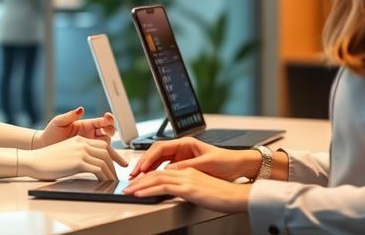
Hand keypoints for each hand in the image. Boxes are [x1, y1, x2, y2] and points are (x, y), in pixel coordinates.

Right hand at [19, 136, 121, 180]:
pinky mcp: (78, 161)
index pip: (103, 145)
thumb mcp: (67, 153)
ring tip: (113, 181)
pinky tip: (105, 182)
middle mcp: (82, 143)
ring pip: (104, 161)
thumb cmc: (47, 161)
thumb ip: (80, 156)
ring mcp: (81, 151)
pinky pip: (98, 169)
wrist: (34, 161)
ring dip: (111, 172)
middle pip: (106, 152)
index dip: (114, 154)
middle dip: (115, 164)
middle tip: (118, 175)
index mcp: (80, 139)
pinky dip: (105, 176)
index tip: (120, 163)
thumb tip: (91, 167)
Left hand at [36, 107, 127, 168]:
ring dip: (110, 146)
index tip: (108, 118)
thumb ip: (70, 115)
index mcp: (87, 125)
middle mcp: (91, 135)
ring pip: (106, 145)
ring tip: (108, 146)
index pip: (102, 121)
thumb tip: (81, 109)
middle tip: (109, 132)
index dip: (107, 119)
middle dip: (111, 131)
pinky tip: (106, 160)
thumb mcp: (59, 122)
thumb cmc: (51, 133)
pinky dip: (105, 158)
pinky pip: (100, 157)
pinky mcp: (89, 156)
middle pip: (108, 132)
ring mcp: (91, 146)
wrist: (44, 148)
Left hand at [123, 168, 251, 212]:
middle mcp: (186, 171)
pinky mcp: (188, 187)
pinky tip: (140, 194)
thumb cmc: (224, 194)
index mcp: (189, 170)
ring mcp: (186, 178)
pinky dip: (148, 190)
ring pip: (156, 177)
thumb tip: (176, 193)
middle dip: (139, 180)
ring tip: (128, 191)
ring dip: (139, 185)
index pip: (163, 171)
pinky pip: (163, 186)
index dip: (147, 176)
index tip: (137, 183)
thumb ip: (188, 187)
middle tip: (127, 187)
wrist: (237, 195)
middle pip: (156, 172)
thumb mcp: (202, 189)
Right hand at [129, 137, 260, 181]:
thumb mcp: (206, 163)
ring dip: (148, 168)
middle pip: (156, 153)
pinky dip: (155, 173)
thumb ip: (187, 166)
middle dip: (144, 163)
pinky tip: (150, 179)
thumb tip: (170, 169)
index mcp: (186, 143)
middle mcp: (181, 148)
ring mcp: (181, 156)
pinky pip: (164, 167)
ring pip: (158, 161)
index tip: (142, 167)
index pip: (161, 148)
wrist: (238, 165)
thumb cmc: (226, 160)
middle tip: (134, 174)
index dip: (149, 158)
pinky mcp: (182, 165)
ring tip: (138, 178)